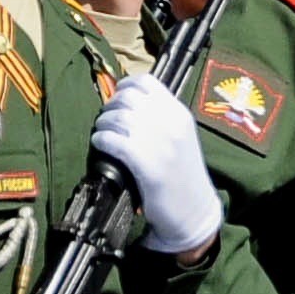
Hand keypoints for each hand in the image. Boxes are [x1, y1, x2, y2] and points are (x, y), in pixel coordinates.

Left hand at [93, 76, 221, 256]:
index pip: (147, 82)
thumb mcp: (180, 138)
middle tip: (106, 119)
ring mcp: (161, 144)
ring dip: (103, 123)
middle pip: (128, 98)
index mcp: (180, 114)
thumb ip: (160, 119)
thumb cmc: (182, 176)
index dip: (124, 86)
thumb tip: (126, 104)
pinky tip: (99, 143)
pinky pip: (115, 141)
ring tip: (101, 132)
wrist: (195, 211)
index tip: (117, 98)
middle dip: (110, 105)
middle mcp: (172, 124)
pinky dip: (101, 139)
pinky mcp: (148, 165)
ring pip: (119, 118)